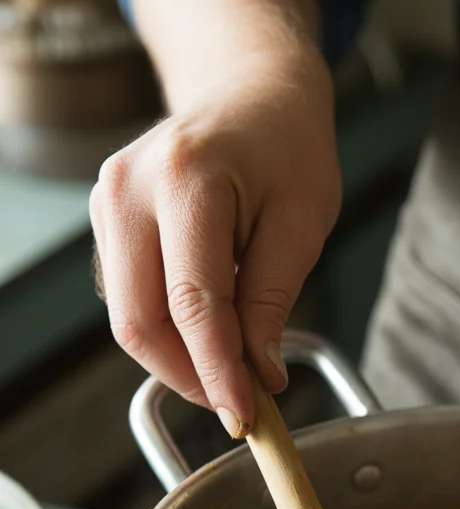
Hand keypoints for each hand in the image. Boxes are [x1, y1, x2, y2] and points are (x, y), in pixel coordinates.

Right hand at [90, 55, 340, 436]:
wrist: (251, 91)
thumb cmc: (287, 148)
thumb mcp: (303, 224)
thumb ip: (273, 302)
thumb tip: (258, 375)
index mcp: (188, 181)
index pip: (194, 305)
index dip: (218, 372)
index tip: (244, 416)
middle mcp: (130, 189)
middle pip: (140, 321)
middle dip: (190, 375)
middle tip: (238, 402)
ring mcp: (108, 202)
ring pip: (129, 317)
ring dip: (179, 357)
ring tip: (234, 362)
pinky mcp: (107, 219)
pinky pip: (129, 297)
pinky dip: (168, 329)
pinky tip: (210, 327)